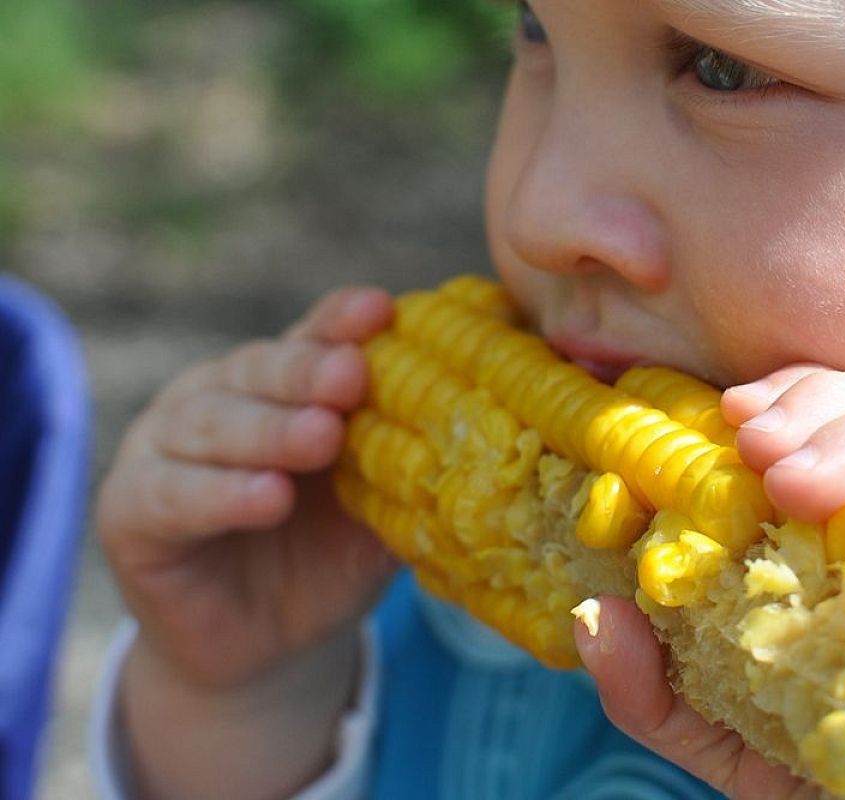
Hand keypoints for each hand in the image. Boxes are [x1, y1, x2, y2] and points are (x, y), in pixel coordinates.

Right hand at [97, 286, 398, 689]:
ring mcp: (164, 449)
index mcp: (280, 386)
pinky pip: (172, 496)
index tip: (381, 310)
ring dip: (269, 430)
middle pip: (258, 371)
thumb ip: (415, 464)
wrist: (269, 646)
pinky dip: (220, 495)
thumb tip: (494, 426)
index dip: (340, 323)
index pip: (310, 340)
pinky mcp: (130, 511)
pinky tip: (267, 497)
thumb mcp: (382, 508)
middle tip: (353, 375)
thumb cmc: (332, 558)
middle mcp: (217, 399)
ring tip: (321, 437)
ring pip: (210, 424)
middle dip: (307, 372)